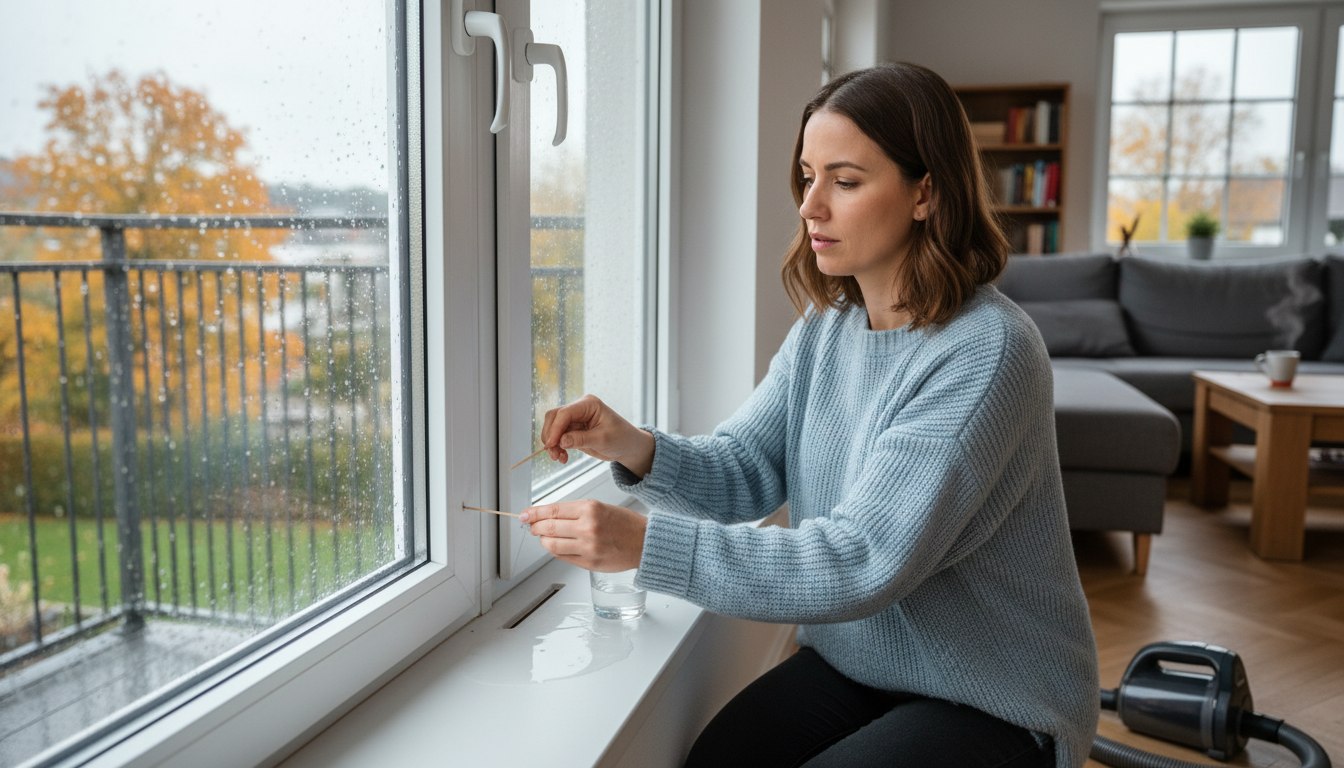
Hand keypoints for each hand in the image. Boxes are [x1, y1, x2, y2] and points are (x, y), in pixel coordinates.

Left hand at [519, 500, 645, 571]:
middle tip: (531, 526)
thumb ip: (574, 512)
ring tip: (544, 537)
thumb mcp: (600, 507)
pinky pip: (563, 557)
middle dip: (535, 527)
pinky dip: (555, 551)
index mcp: (590, 509)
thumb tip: (548, 516)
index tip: (525, 515)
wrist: (644, 542)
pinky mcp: (589, 562)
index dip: (535, 513)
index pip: (553, 510)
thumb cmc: (624, 523)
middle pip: (549, 528)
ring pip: (552, 544)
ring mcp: (588, 547)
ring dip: (543, 540)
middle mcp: (588, 527)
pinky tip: (556, 546)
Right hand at [541, 394, 654, 477]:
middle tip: (553, 454)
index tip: (552, 445)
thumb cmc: (621, 438)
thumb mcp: (603, 439)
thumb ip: (581, 439)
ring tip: (559, 458)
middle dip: (551, 436)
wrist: (628, 446)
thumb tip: (561, 441)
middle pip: (554, 417)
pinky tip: (563, 457)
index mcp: (589, 404)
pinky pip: (558, 437)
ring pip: (553, 428)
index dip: (555, 429)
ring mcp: (575, 419)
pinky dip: (557, 447)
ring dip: (553, 444)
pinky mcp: (573, 430)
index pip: (565, 413)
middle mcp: (579, 408)